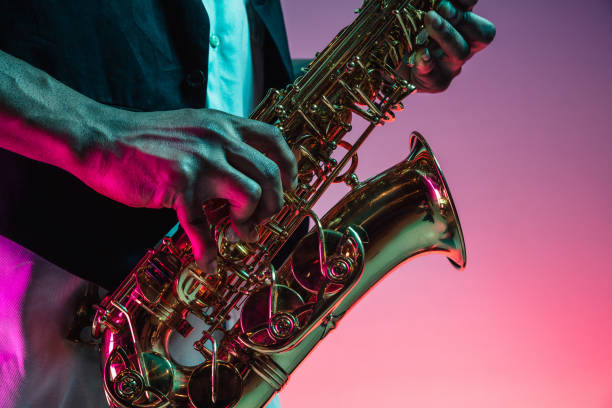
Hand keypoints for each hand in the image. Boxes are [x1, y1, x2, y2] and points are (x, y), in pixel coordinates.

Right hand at [82, 108, 296, 273]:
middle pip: (270, 173)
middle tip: (261, 219)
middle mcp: (218, 139)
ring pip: (250, 194)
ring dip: (250, 222)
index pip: (274, 139)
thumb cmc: (147, 139)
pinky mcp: (177, 183)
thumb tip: (247, 174)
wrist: (102, 138)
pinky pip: (202, 224)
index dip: (289, 166)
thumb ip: (221, 144)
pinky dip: (207, 248)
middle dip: (274, 203)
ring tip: (239, 233)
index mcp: (224, 125)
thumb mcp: (194, 129)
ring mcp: (199, 160)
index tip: (288, 188)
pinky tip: (207, 260)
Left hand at [404, 0, 495, 92]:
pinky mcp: (436, 83)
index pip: (473, 10)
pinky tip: (419, 53)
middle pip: (482, 33)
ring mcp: (451, 66)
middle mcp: (463, 44)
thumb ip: (426, 5)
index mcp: (461, 23)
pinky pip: (435, 75)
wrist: (382, 64)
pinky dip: (426, 62)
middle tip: (441, 7)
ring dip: (446, 34)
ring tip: (429, 20)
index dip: (467, 2)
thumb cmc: (399, 32)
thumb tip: (437, 0)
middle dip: (460, 17)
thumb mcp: (412, 14)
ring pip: (460, 52)